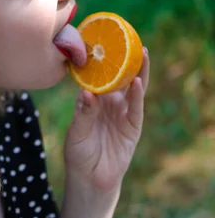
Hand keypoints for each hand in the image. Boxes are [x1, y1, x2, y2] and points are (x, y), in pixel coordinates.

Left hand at [64, 48, 149, 192]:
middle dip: (125, 60)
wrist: (89, 179)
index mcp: (94, 101)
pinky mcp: (133, 127)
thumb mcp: (76, 132)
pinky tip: (137, 82)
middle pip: (120, 77)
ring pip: (132, 88)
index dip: (101, 60)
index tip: (103, 41)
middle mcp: (110, 104)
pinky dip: (137, 95)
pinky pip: (136, 108)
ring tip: (141, 53)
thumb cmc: (78, 153)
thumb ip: (84, 113)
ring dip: (138, 71)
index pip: (99, 76)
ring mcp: (123, 114)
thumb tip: (88, 93)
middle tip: (129, 39)